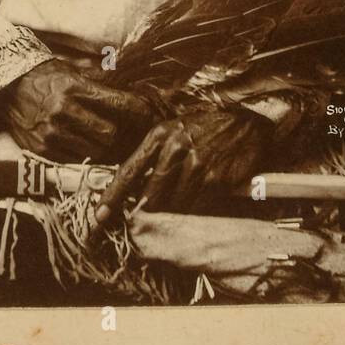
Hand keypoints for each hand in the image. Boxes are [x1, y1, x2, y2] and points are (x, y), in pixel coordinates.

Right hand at [0, 59, 153, 162]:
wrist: (6, 88)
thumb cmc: (45, 77)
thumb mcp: (72, 70)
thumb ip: (101, 78)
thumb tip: (133, 82)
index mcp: (75, 87)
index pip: (118, 102)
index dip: (139, 111)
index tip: (149, 114)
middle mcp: (64, 110)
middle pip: (110, 133)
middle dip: (120, 133)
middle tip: (126, 131)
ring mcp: (51, 133)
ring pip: (95, 151)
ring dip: (105, 148)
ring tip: (107, 141)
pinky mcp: (41, 150)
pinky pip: (75, 161)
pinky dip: (84, 156)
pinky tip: (85, 146)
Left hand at [94, 107, 273, 223]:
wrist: (246, 123)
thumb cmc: (204, 128)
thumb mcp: (173, 130)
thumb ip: (153, 156)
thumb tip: (132, 189)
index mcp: (159, 135)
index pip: (129, 171)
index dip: (112, 197)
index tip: (99, 216)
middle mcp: (176, 149)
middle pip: (149, 195)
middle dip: (143, 212)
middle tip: (140, 221)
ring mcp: (197, 166)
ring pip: (172, 205)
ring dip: (169, 213)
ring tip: (172, 209)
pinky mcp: (215, 181)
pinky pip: (195, 207)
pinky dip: (191, 210)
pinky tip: (195, 202)